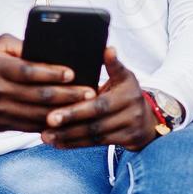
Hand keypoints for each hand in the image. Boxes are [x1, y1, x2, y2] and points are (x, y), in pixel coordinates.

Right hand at [0, 34, 94, 131]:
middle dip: (67, 95)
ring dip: (64, 112)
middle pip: (38, 95)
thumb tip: (52, 51)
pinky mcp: (1, 124)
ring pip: (37, 114)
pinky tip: (67, 120)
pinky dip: (50, 124)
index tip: (73, 73)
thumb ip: (22, 47)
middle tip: (90, 92)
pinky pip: (30, 126)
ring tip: (84, 108)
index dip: (52, 74)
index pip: (29, 71)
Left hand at [41, 47, 157, 150]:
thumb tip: (108, 49)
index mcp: (127, 93)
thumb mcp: (124, 77)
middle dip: (69, 123)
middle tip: (47, 122)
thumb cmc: (127, 93)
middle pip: (95, 122)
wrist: (147, 120)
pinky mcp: (124, 141)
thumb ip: (113, 65)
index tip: (52, 112)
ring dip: (68, 137)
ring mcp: (128, 128)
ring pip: (94, 136)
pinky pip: (96, 144)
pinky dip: (75, 144)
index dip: (76, 110)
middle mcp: (130, 112)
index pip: (98, 104)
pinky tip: (57, 143)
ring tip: (46, 136)